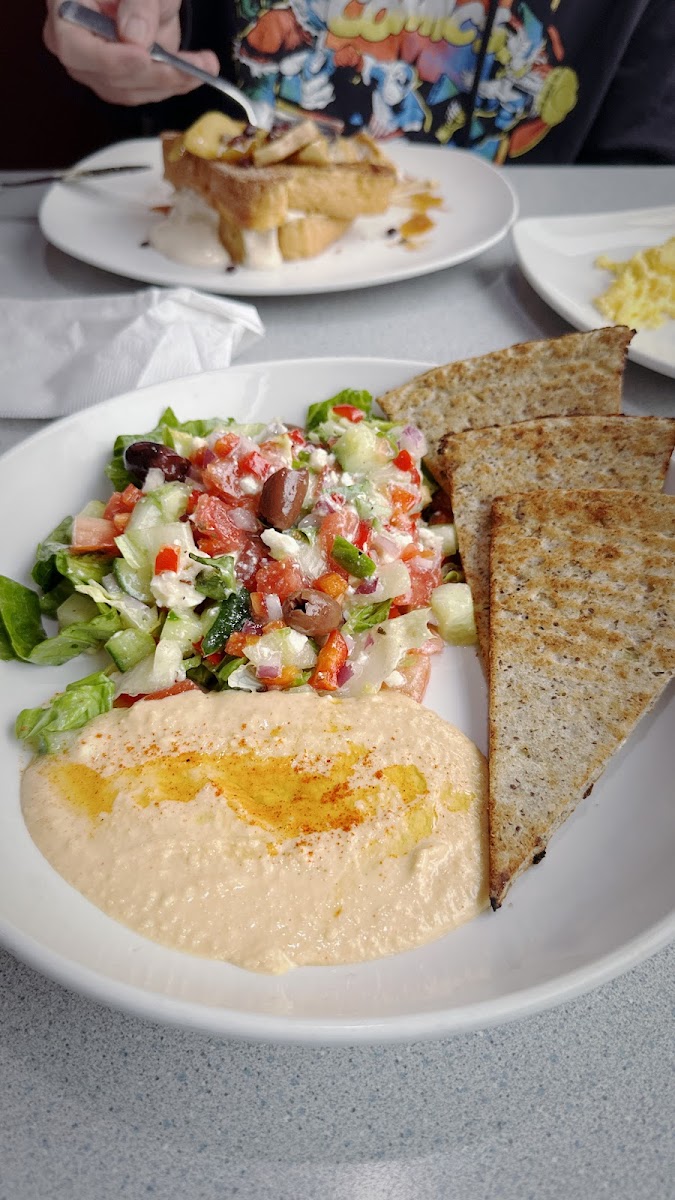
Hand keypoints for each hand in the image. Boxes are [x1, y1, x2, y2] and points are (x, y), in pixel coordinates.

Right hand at [43, 0, 219, 105]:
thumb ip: (139, 3)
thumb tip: (136, 37)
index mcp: (66, 11)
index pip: (74, 47)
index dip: (109, 59)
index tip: (143, 56)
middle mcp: (75, 46)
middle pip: (107, 77)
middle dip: (154, 74)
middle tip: (192, 66)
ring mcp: (95, 69)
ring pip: (129, 92)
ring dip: (171, 83)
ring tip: (205, 65)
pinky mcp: (119, 83)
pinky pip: (144, 93)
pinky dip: (173, 85)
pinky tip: (197, 72)